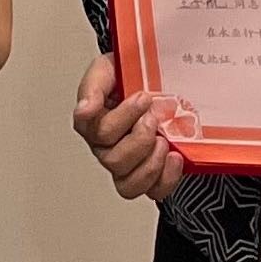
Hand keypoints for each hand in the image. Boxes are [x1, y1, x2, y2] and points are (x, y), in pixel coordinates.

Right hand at [70, 51, 179, 202]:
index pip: (95, 129)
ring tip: (163, 141)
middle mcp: (105, 148)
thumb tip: (85, 108)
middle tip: (154, 117)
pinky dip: (166, 178)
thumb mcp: (107, 70)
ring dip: (150, 162)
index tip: (142, 97)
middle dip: (139, 138)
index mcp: (91, 123)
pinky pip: (153, 191)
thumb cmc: (128, 77)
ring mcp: (126, 164)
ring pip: (128, 183)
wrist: (155, 81)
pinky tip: (175, 157)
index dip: (121, 117)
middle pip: (112, 159)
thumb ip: (93, 86)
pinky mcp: (149, 175)